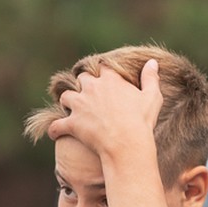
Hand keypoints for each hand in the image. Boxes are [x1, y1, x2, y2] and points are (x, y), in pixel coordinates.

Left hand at [44, 59, 162, 161]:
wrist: (127, 145)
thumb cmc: (142, 122)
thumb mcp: (152, 97)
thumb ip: (151, 78)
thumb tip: (152, 62)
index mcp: (110, 80)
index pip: (102, 68)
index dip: (102, 73)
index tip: (104, 79)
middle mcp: (92, 88)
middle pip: (82, 79)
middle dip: (84, 85)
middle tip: (88, 94)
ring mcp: (79, 105)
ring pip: (65, 97)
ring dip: (67, 102)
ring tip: (71, 109)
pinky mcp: (72, 123)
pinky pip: (57, 125)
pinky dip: (55, 129)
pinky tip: (55, 133)